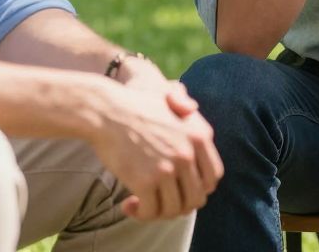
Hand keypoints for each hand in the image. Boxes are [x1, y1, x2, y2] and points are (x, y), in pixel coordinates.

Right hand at [86, 73, 223, 220]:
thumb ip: (188, 114)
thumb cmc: (135, 107)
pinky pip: (151, 211)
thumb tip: (194, 123)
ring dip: (158, 213)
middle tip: (160, 202)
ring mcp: (168, 168)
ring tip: (142, 205)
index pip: (213, 176)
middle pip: (196, 198)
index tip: (181, 190)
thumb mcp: (171, 104)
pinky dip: (140, 214)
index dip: (199, 189)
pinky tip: (128, 205)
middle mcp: (188, 153)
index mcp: (200, 135)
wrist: (105, 110)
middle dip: (179, 206)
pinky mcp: (145, 181)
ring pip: (174, 210)